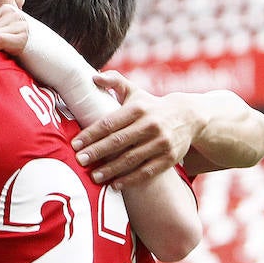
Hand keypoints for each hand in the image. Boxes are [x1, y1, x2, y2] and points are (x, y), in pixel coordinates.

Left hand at [73, 71, 199, 187]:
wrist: (188, 117)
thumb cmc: (151, 106)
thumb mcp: (135, 91)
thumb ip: (115, 81)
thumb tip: (94, 77)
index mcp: (138, 109)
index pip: (109, 123)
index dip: (91, 134)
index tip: (75, 144)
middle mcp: (150, 125)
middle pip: (118, 141)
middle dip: (97, 152)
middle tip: (80, 161)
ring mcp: (161, 143)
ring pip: (131, 158)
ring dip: (111, 169)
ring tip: (94, 177)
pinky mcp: (169, 158)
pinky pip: (147, 171)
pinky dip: (130, 179)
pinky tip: (115, 185)